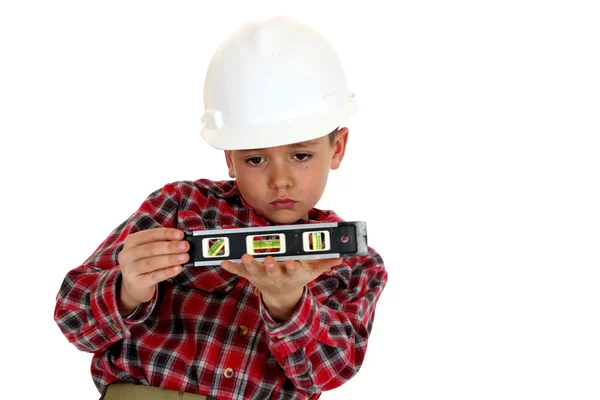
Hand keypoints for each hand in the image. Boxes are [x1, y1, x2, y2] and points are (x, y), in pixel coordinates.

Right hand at [116, 228, 188, 314]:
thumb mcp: (150, 250)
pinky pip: (154, 276)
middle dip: (170, 247)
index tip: (181, 234)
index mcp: (131, 241)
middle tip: (186, 246)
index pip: (150, 235)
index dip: (166, 234)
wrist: (133, 285)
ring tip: (185, 257)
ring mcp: (130, 269)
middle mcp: (128, 254)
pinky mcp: (136, 282)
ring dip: (171, 259)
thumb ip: (163, 243)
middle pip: (151, 249)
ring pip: (152, 262)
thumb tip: (182, 240)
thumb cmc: (145, 262)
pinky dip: (167, 272)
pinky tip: (178, 268)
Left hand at [221, 254, 341, 321]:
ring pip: (254, 270)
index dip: (292, 266)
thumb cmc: (298, 276)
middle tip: (268, 260)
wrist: (282, 295)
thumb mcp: (313, 272)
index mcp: (292, 273)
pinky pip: (239, 272)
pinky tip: (222, 262)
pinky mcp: (250, 275)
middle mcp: (276, 275)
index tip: (291, 262)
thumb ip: (325, 263)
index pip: (293, 270)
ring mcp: (261, 276)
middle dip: (270, 265)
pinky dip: (231, 267)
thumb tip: (341, 256)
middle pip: (273, 271)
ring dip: (249, 263)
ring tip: (244, 256)